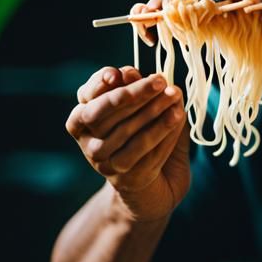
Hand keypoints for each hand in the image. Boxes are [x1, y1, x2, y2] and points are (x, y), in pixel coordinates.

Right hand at [66, 64, 189, 221]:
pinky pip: (146, 151)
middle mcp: (87, 142)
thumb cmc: (143, 137)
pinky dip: (164, 131)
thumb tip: (130, 73)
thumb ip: (134, 90)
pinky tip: (178, 116)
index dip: (99, 84)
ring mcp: (103, 163)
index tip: (120, 73)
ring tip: (175, 95)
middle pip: (103, 113)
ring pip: (127, 132)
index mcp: (83, 120)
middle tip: (160, 80)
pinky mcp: (125, 179)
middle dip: (133, 94)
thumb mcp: (138, 109)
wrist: (153, 188)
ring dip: (154, 111)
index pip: (86, 96)